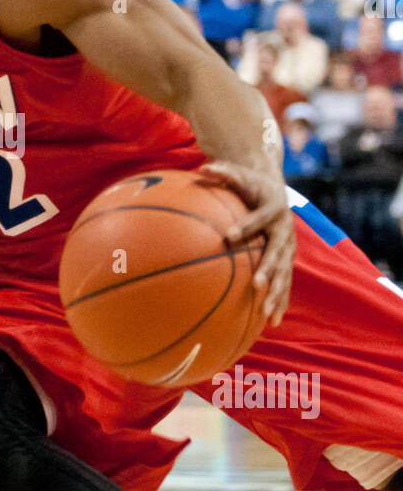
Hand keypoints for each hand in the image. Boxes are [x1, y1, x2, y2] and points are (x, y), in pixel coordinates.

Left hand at [201, 160, 294, 325]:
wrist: (274, 189)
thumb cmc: (249, 184)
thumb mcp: (237, 173)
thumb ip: (221, 172)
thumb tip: (201, 167)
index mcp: (273, 208)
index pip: (259, 218)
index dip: (246, 226)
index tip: (229, 236)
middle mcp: (285, 230)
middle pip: (278, 251)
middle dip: (268, 269)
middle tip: (256, 284)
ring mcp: (288, 248)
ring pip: (285, 273)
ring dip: (277, 294)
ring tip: (268, 315)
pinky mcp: (286, 260)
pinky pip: (284, 283)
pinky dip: (280, 302)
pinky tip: (271, 323)